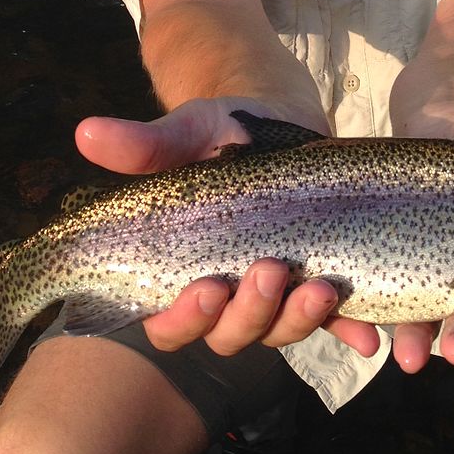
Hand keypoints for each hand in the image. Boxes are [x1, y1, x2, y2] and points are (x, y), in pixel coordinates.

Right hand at [74, 98, 382, 358]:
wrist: (279, 117)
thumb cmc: (219, 129)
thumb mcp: (186, 131)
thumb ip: (144, 144)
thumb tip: (85, 132)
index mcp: (184, 271)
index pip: (171, 322)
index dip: (186, 318)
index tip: (207, 287)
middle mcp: (229, 292)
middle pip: (231, 336)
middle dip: (250, 315)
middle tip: (268, 271)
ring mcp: (276, 290)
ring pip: (280, 330)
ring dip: (298, 320)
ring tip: (318, 288)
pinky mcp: (318, 278)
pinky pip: (335, 318)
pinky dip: (351, 327)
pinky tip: (368, 336)